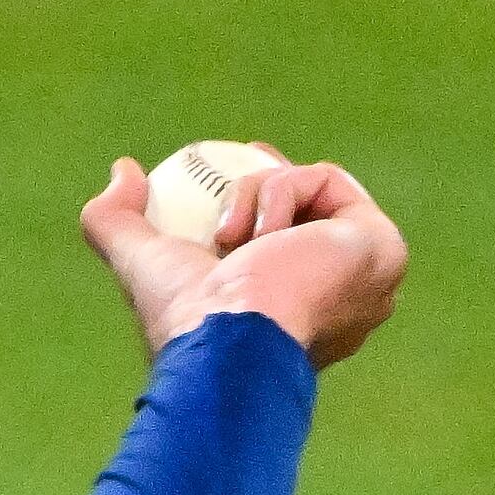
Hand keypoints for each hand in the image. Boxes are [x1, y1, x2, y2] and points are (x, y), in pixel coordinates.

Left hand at [81, 146, 407, 368]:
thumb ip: (113, 222)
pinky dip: (282, 191)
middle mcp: (334, 300)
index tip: (231, 166)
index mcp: (287, 314)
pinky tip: (259, 234)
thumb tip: (120, 170)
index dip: (261, 197)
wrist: (232, 340)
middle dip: (280, 179)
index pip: (285, 245)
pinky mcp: (381, 248)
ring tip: (230, 239)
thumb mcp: (138, 264)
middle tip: (247, 154)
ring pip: (313, 193)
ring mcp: (365, 276)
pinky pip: (326, 182)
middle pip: (311, 216)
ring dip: (259, 194)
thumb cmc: (187, 314)